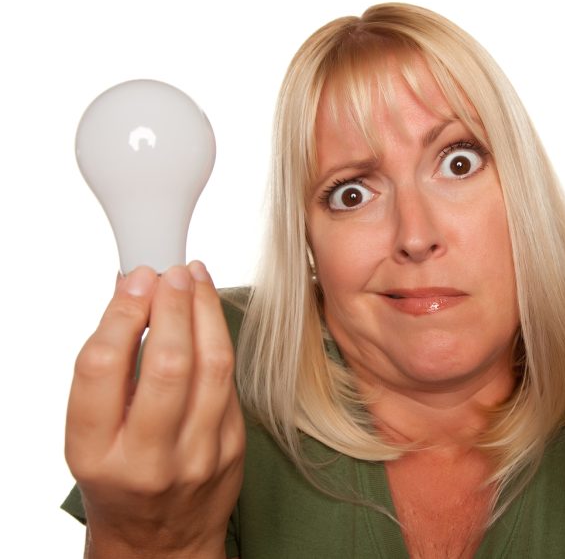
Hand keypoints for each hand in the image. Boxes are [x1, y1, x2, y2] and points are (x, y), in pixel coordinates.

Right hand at [65, 262, 244, 558]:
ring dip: (206, 311)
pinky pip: (230, 383)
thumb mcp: (90, 435)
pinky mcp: (232, 449)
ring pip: (213, 366)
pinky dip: (219, 341)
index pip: (103, 368)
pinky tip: (209, 317)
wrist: (159, 541)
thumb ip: (106, 373)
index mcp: (96, 451)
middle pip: (170, 363)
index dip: (122, 314)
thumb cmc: (118, 477)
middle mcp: (148, 458)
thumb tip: (130, 296)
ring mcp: (197, 456)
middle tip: (172, 273)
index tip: (135, 280)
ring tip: (196, 280)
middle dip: (174, 305)